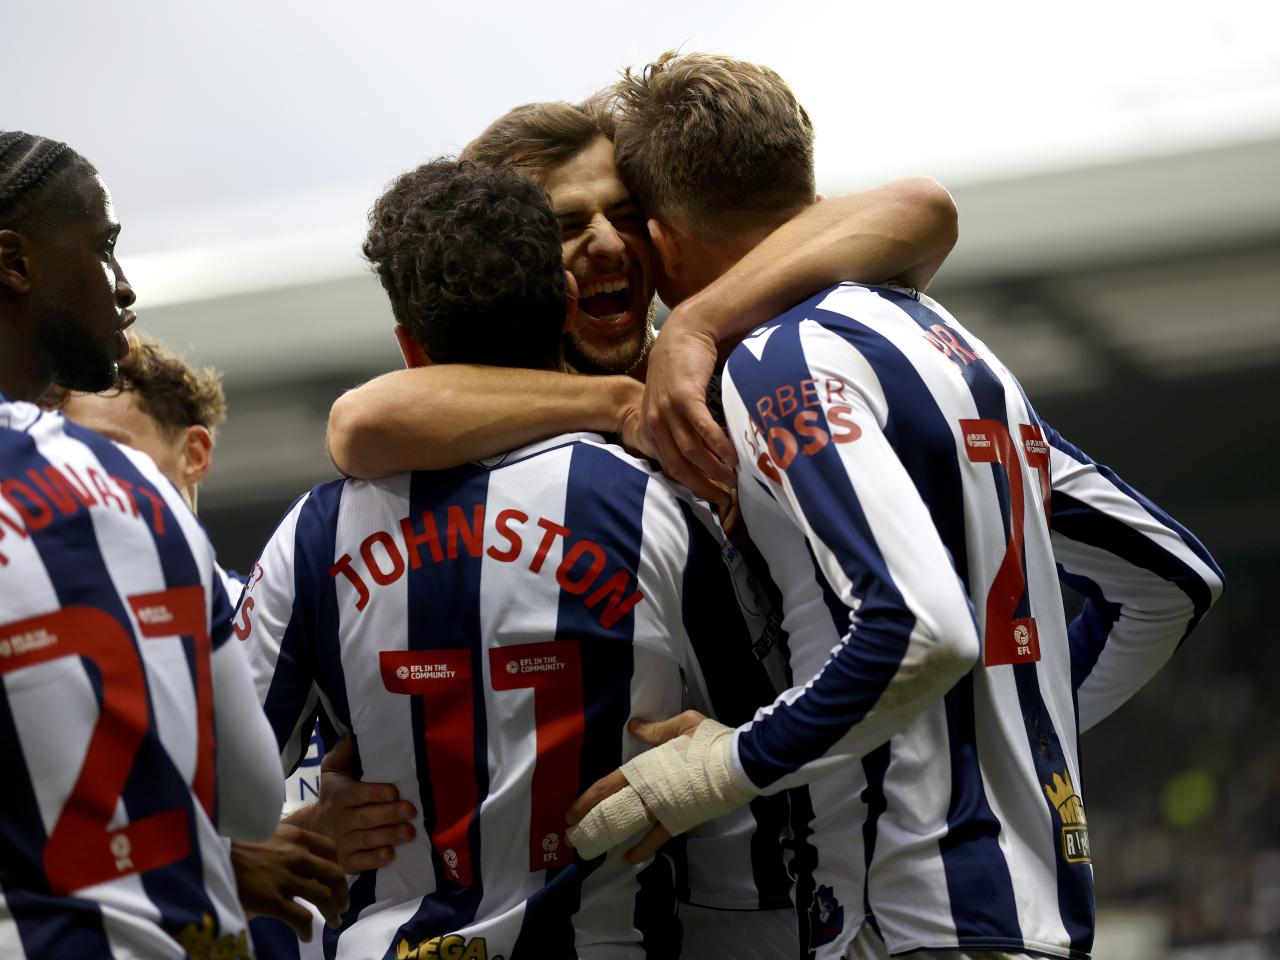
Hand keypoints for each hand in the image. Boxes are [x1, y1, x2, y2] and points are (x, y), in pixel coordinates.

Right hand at [231, 823, 348, 939]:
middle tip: (342, 904)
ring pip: (323, 897)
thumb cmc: (231, 842)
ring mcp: (286, 878)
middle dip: (341, 892)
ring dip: (332, 912)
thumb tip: (293, 859)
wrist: (208, 850)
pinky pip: (301, 918)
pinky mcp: (272, 900)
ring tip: (333, 921)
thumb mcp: (264, 831)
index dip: (337, 864)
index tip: (337, 877)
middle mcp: (296, 855)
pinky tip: (306, 935)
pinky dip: (307, 929)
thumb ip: (282, 843)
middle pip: (333, 874)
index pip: (330, 849)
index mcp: (295, 836)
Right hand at [306, 734, 416, 872]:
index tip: (394, 792)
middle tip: (411, 811)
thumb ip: (342, 752)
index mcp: (338, 795)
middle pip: (365, 818)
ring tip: (409, 832)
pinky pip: (359, 863)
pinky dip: (374, 860)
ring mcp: (342, 842)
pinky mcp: (346, 861)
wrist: (314, 827)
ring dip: (388, 836)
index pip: (356, 794)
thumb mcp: (332, 770)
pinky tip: (389, 855)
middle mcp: (339, 819)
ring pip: (365, 840)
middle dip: (389, 815)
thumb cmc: (334, 793)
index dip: (375, 793)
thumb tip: (351, 732)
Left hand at [567, 711, 707, 862]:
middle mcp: (648, 793)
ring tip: (592, 846)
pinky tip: (628, 859)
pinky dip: (642, 849)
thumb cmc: (710, 742)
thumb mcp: (683, 725)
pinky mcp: (679, 822)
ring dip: (610, 835)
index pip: (609, 784)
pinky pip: (656, 838)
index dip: (588, 798)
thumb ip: (656, 731)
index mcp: (645, 768)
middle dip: (591, 820)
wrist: (738, 765)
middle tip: (572, 832)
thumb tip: (633, 727)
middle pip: (612, 808)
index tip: (571, 810)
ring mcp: (662, 810)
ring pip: (629, 825)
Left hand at [640, 314, 735, 508]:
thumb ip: (679, 428)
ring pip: (691, 452)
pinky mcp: (684, 397)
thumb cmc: (682, 369)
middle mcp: (654, 423)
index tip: (713, 501)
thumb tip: (703, 458)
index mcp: (651, 428)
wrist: (683, 332)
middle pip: (680, 467)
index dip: (692, 488)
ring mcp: (667, 410)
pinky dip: (718, 445)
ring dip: (715, 470)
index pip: (670, 468)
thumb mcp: (671, 403)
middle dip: (704, 488)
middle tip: (727, 501)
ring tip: (735, 479)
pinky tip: (732, 456)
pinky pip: (702, 428)